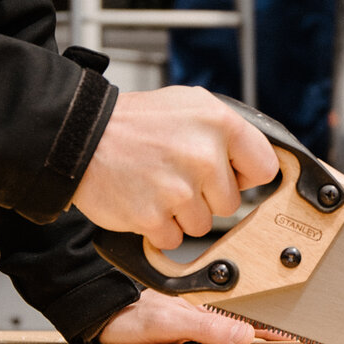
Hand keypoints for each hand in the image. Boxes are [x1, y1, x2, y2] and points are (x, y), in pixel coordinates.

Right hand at [72, 85, 277, 249]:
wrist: (79, 137)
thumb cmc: (135, 122)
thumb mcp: (189, 104)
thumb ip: (227, 131)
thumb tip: (259, 163)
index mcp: (219, 123)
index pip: (264, 168)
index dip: (245, 175)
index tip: (230, 175)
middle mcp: (203, 155)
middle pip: (230, 203)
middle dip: (206, 196)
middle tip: (176, 174)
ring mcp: (179, 189)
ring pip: (202, 225)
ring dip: (181, 214)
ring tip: (157, 185)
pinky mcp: (154, 217)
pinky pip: (173, 239)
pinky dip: (158, 228)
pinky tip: (144, 200)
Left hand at [93, 290, 294, 343]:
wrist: (101, 314)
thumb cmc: (128, 316)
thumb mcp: (170, 322)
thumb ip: (208, 326)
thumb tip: (245, 334)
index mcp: (206, 312)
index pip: (250, 324)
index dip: (276, 330)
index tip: (300, 336)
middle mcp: (202, 319)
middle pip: (246, 329)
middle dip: (274, 333)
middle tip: (302, 340)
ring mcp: (193, 327)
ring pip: (233, 335)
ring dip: (258, 338)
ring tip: (284, 342)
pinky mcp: (181, 336)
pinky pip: (216, 341)